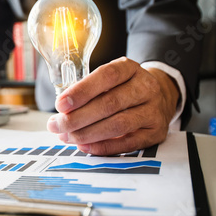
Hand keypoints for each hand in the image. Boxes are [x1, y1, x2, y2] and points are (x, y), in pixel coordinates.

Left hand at [47, 57, 179, 154]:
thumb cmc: (123, 88)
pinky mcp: (155, 132)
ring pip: (118, 125)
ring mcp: (153, 110)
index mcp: (129, 68)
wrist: (159, 97)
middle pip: (109, 104)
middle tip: (56, 125)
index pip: (106, 76)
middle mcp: (145, 87)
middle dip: (77, 117)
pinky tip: (85, 146)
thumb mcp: (109, 80)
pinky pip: (128, 143)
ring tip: (67, 136)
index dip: (81, 91)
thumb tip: (62, 112)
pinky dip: (103, 147)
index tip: (60, 104)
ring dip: (87, 133)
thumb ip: (88, 91)